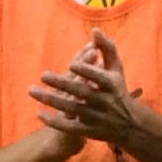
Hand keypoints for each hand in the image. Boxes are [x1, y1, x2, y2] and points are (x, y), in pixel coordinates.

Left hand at [29, 29, 147, 149]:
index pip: (99, 77)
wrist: (130, 125)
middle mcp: (105, 101)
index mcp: (112, 84)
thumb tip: (94, 30)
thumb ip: (107, 48)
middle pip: (82, 93)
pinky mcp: (89, 131)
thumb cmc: (118, 88)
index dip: (86, 71)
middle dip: (62, 84)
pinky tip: (39, 113)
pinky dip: (55, 122)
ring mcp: (97, 118)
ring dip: (51, 101)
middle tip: (42, 75)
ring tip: (32, 91)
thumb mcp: (116, 68)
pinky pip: (70, 128)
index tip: (71, 64)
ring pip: (72, 109)